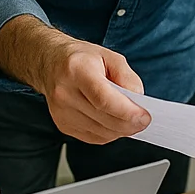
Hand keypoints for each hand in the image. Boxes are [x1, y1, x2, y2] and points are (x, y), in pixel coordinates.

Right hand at [0, 15, 148, 143]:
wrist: (49, 63)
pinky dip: (109, 133)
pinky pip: (94, 137)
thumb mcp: (109, 56)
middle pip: (103, 118)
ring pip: (101, 132)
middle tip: (144, 120)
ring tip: (129, 118)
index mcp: (77, 70)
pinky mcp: (63, 125)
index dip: (127, 112)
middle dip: (130, 123)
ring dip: (121, 130)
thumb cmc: (80, 58)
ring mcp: (61, 112)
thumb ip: (127, 77)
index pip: (103, 99)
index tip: (145, 117)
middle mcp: (65, 93)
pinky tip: (113, 121)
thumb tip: (138, 100)